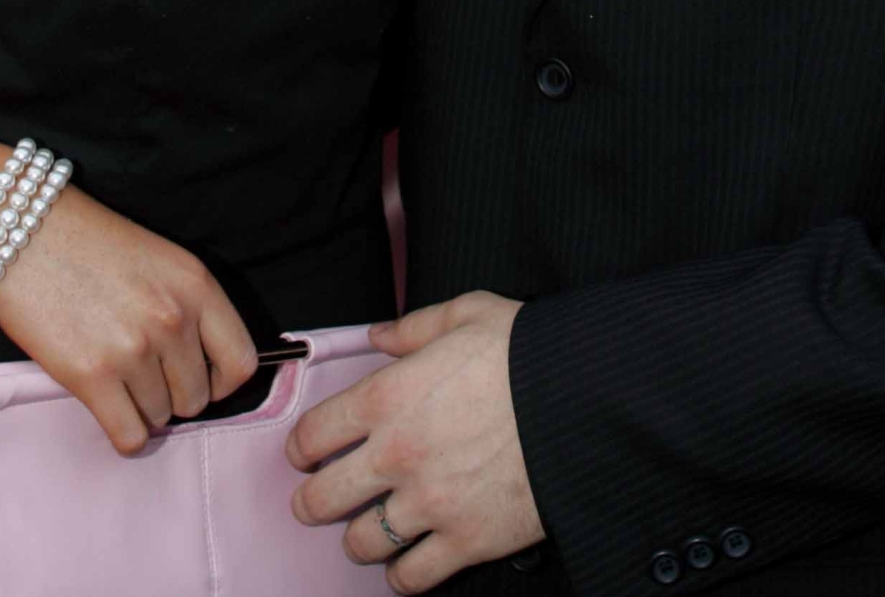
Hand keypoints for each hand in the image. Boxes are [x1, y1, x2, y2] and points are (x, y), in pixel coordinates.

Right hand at [0, 189, 258, 457]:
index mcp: (198, 286)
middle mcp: (174, 319)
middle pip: (197, 398)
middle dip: (173, 393)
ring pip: (160, 417)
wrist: (26, 232)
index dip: (222, 381)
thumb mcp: (161, 261)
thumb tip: (202, 368)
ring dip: (141, 406)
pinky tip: (110, 410)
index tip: (200, 379)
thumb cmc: (91, 244)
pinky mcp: (92, 376)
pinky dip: (124, 433)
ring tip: (115, 375)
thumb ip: (189, 308)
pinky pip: (129, 436)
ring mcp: (134, 349)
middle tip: (143, 373)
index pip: (242, 362)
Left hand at [288, 291, 544, 592]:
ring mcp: (429, 503)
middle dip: (312, 500)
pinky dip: (401, 575)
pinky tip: (405, 561)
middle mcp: (396, 455)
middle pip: (322, 498)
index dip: (301, 446)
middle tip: (315, 500)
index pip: (313, 433)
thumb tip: (377, 336)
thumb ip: (413, 327)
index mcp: (388, 396)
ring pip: (362, 542)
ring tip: (364, 531)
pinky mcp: (465, 540)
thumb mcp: (466, 314)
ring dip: (359, 538)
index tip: (304, 452)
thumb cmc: (525, 352)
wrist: (582, 401)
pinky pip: (411, 577)